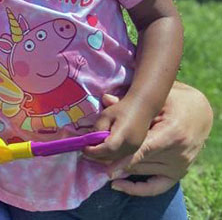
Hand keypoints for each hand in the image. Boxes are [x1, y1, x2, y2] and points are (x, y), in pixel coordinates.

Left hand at [84, 95, 153, 161]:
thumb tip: (90, 140)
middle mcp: (131, 146)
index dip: (94, 151)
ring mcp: (134, 149)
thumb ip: (98, 128)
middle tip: (85, 148)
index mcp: (124, 135)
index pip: (107, 148)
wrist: (143, 107)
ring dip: (102, 156)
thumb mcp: (107, 115)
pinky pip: (120, 157)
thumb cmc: (123, 109)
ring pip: (115, 159)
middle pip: (110, 157)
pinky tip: (102, 148)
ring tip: (92, 148)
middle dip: (95, 155)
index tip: (84, 147)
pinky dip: (110, 155)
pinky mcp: (135, 150)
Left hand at [89, 83, 212, 195]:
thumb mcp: (157, 98)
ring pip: (140, 171)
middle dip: (113, 159)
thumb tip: (105, 99)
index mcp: (171, 133)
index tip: (108, 169)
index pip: (145, 151)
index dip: (125, 161)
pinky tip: (117, 184)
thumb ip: (130, 101)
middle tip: (88, 156)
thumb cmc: (175, 102)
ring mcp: (178, 166)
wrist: (200, 114)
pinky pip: (156, 187)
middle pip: (138, 162)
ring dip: (120, 167)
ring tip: (97, 161)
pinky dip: (137, 189)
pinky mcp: (177, 173)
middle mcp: (177, 154)